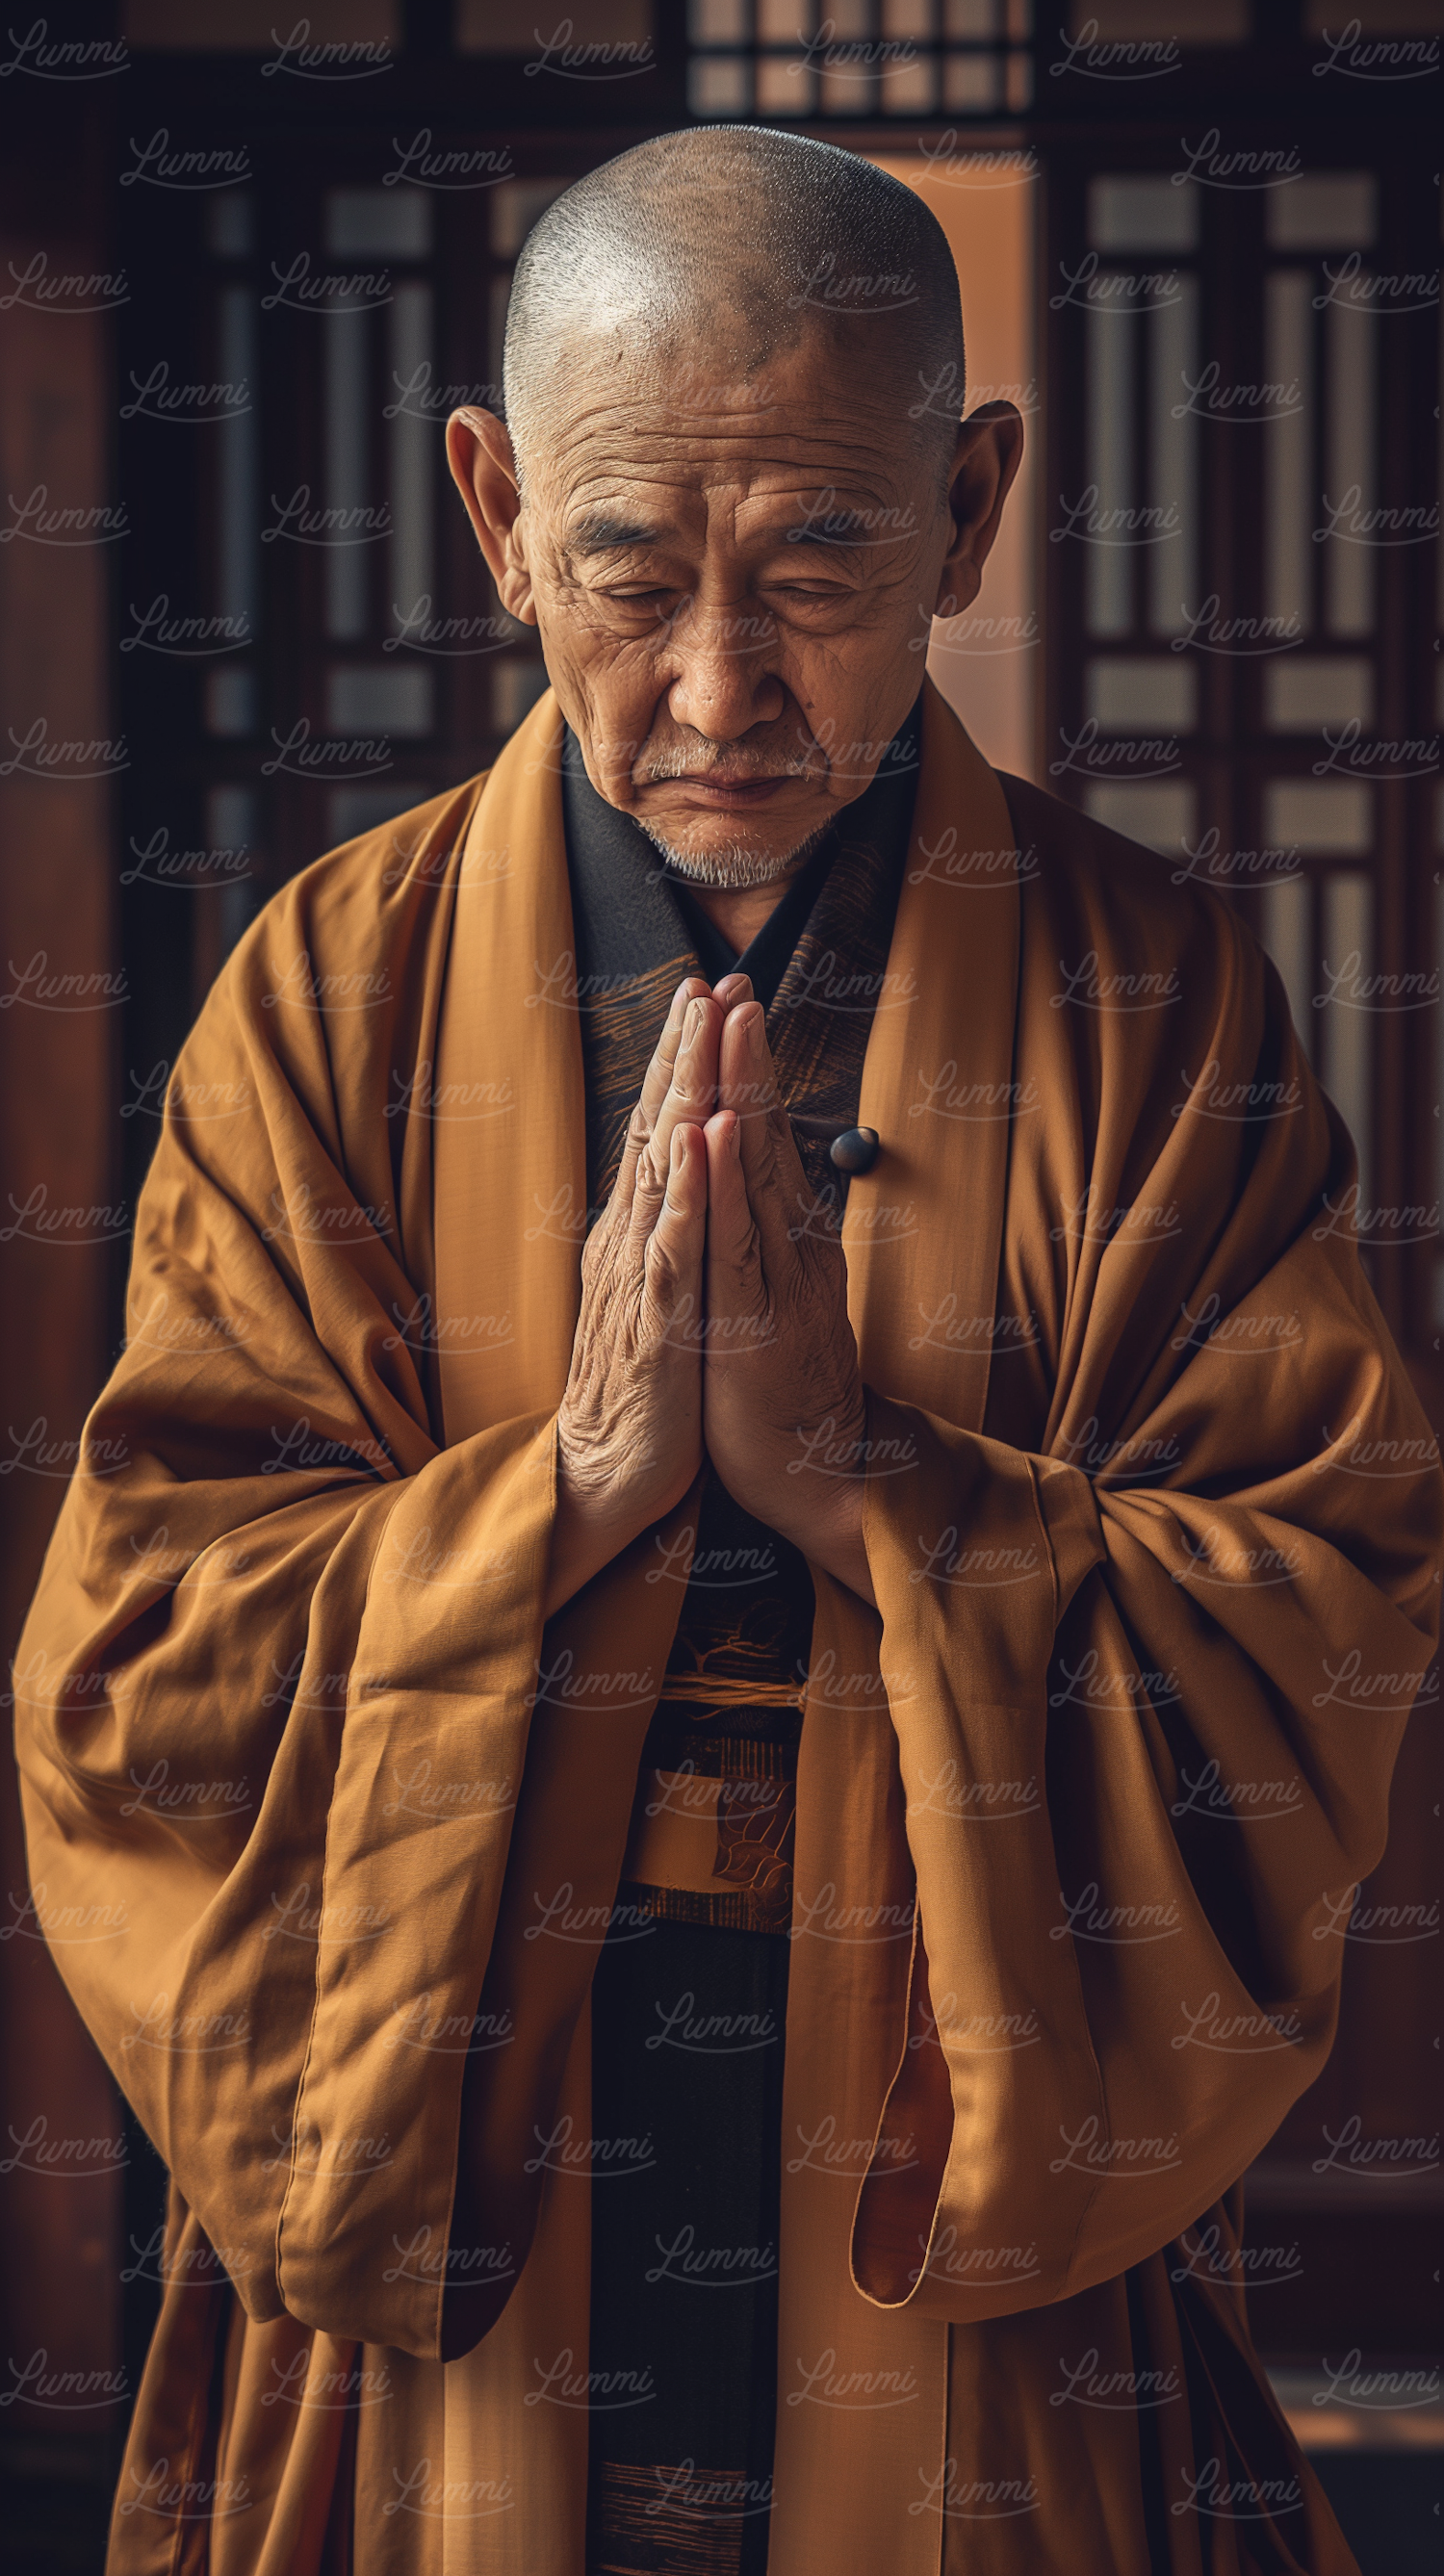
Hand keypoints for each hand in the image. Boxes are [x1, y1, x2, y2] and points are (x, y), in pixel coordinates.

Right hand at [544, 978, 719, 1616]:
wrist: (607, 1471)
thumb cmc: (643, 1384)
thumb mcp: (658, 1290)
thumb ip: (665, 1228)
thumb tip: (679, 1171)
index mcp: (640, 1231)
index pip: (662, 1131)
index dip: (684, 1062)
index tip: (708, 996)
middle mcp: (632, 1239)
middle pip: (658, 1132)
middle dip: (683, 1056)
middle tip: (706, 984)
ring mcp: (642, 1278)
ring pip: (663, 1175)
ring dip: (681, 1103)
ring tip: (699, 1039)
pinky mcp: (657, 1324)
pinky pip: (671, 1251)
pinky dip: (682, 1196)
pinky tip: (693, 1150)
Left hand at [700, 980, 875, 1606]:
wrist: (814, 1472)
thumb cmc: (781, 1385)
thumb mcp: (772, 1293)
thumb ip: (771, 1234)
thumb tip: (762, 1180)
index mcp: (783, 1237)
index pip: (759, 1139)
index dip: (743, 1071)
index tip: (727, 1004)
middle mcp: (787, 1245)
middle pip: (763, 1136)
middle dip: (745, 1057)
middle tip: (735, 984)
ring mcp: (775, 1279)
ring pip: (754, 1173)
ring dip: (741, 1095)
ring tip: (732, 1027)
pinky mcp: (753, 1321)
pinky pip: (735, 1244)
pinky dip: (723, 1186)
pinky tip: (712, 1137)